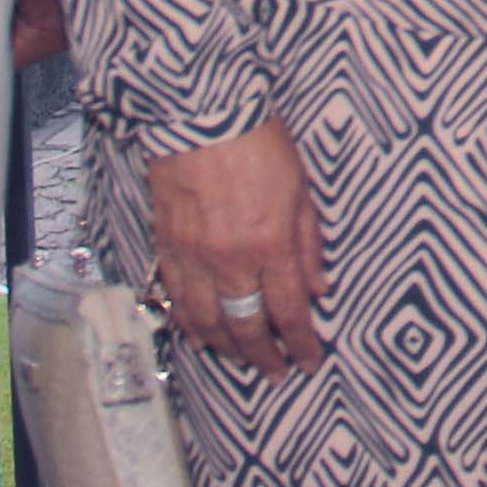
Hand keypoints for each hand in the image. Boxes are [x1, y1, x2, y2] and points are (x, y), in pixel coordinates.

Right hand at [145, 124, 325, 378]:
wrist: (200, 113)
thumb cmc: (258, 141)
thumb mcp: (301, 189)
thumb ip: (309, 243)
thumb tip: (319, 289)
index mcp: (271, 243)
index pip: (289, 311)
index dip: (302, 344)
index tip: (310, 362)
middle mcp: (230, 259)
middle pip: (246, 326)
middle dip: (265, 357)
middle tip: (277, 373)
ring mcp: (193, 256)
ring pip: (208, 322)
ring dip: (226, 349)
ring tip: (242, 361)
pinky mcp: (166, 246)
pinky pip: (177, 299)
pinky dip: (189, 324)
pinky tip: (201, 335)